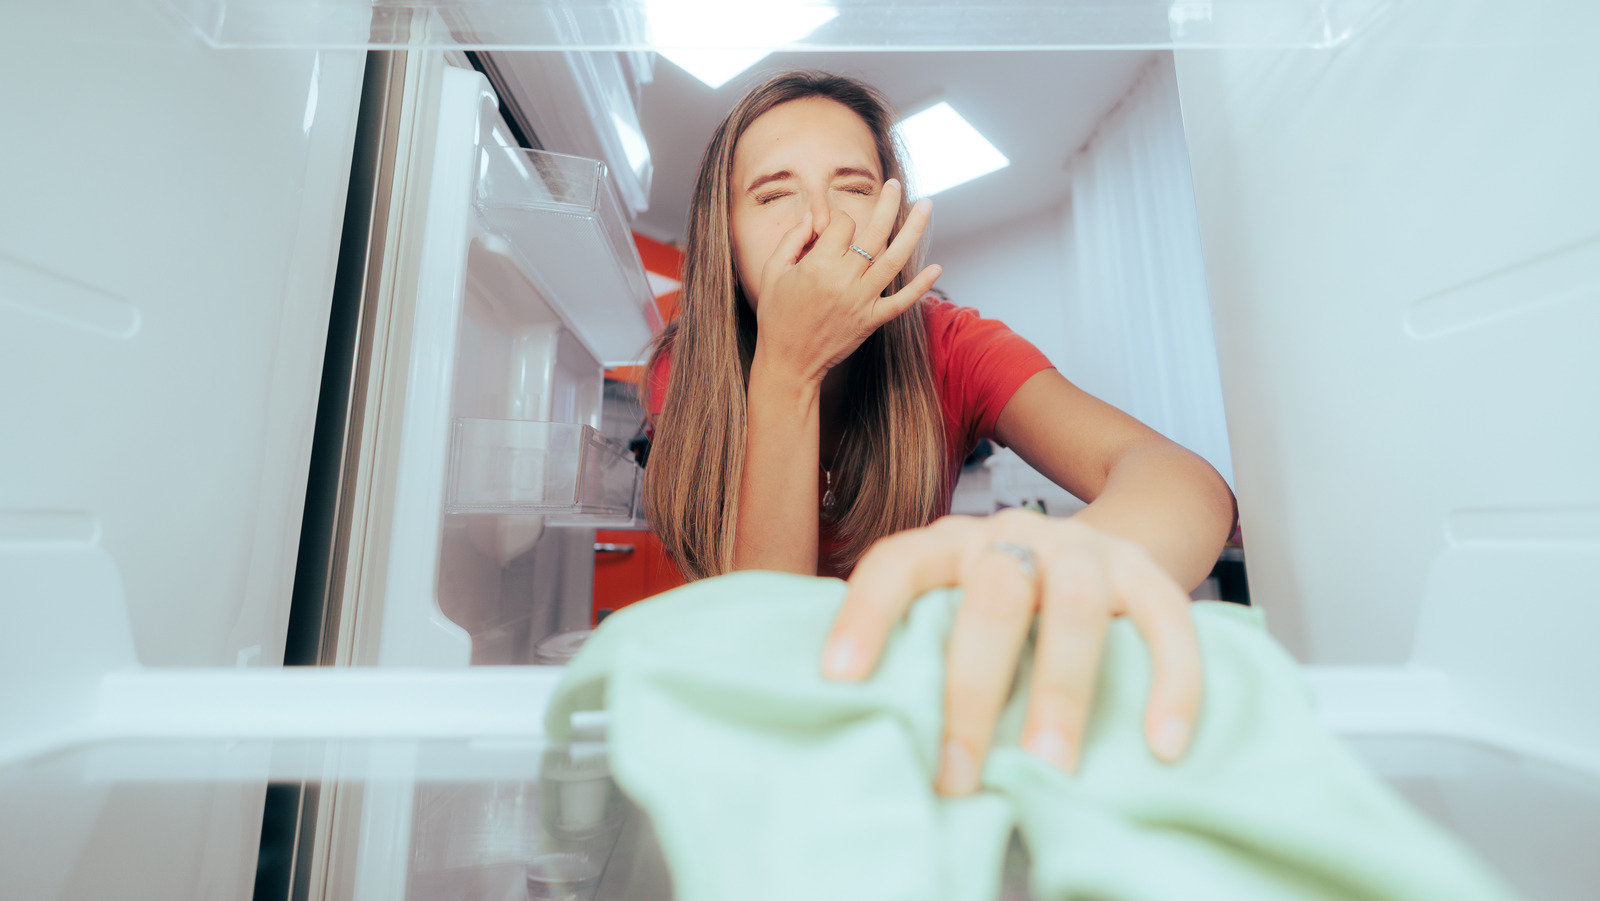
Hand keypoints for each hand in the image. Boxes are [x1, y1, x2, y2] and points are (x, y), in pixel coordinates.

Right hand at [753, 178, 941, 381]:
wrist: (788, 362)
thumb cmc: (777, 315)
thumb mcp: (772, 271)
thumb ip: (792, 239)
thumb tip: (814, 215)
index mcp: (818, 265)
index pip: (842, 225)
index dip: (837, 220)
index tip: (830, 228)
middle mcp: (844, 280)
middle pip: (875, 232)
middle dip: (889, 203)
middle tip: (898, 184)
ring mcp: (862, 301)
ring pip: (895, 260)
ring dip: (914, 231)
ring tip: (927, 206)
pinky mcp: (872, 321)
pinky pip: (901, 302)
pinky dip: (921, 286)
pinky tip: (938, 267)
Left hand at [819, 509, 1202, 794]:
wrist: (1109, 546)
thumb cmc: (1013, 605)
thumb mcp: (959, 607)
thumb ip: (928, 646)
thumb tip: (877, 732)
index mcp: (953, 544)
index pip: (899, 564)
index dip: (865, 615)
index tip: (839, 679)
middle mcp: (1016, 534)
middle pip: (991, 598)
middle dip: (972, 692)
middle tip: (957, 776)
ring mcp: (1087, 550)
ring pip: (1076, 607)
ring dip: (1061, 693)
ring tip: (1048, 769)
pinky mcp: (1149, 573)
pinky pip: (1167, 623)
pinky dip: (1171, 685)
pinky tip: (1162, 745)